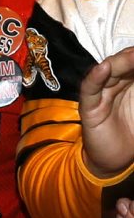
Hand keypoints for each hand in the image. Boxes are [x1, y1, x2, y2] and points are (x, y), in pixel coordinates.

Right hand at [79, 47, 133, 176]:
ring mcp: (101, 93)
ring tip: (132, 55)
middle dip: (133, 57)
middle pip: (124, 64)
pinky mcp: (89, 106)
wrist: (115, 162)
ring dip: (120, 62)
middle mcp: (115, 84)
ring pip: (108, 72)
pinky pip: (90, 88)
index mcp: (130, 82)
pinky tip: (103, 68)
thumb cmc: (132, 134)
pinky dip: (95, 77)